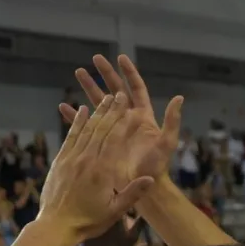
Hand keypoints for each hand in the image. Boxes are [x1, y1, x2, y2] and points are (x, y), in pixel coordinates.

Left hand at [40, 93, 154, 242]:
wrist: (56, 226)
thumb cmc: (89, 221)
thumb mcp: (115, 211)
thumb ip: (132, 193)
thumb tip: (150, 179)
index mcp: (103, 171)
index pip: (115, 141)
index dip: (124, 123)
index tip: (132, 109)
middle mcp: (87, 160)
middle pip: (101, 129)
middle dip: (112, 111)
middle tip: (120, 95)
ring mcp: (72, 159)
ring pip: (86, 129)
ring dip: (97, 112)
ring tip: (105, 97)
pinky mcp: (61, 161)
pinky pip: (71, 136)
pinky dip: (77, 122)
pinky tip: (80, 110)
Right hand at [59, 54, 182, 182]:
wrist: (140, 187)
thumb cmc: (156, 167)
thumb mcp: (167, 143)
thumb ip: (172, 121)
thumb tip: (179, 98)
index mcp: (142, 117)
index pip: (136, 89)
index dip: (129, 73)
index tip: (120, 58)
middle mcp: (127, 119)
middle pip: (115, 90)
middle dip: (106, 74)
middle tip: (95, 58)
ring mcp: (113, 129)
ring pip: (99, 103)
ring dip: (89, 88)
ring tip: (78, 72)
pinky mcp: (101, 141)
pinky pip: (86, 126)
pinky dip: (76, 116)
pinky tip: (65, 107)